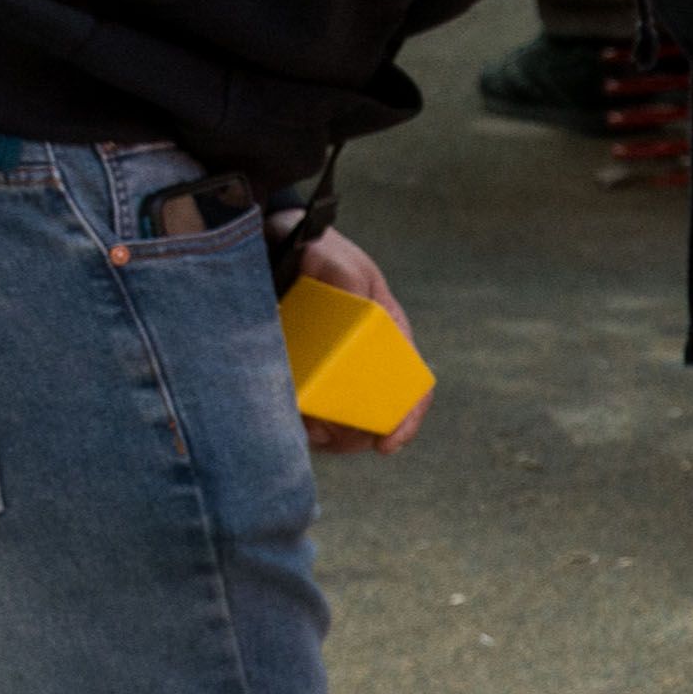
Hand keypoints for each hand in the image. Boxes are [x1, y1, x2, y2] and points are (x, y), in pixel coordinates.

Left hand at [292, 231, 429, 453]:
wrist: (278, 248)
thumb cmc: (318, 254)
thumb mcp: (335, 261)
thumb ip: (346, 277)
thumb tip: (361, 303)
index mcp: (390, 336)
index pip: (414, 386)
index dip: (407, 419)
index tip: (387, 444)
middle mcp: (368, 359)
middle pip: (377, 413)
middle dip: (357, 437)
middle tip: (329, 438)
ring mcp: (336, 371)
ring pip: (343, 420)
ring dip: (329, 436)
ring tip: (308, 429)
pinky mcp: (306, 376)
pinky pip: (312, 411)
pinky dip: (304, 426)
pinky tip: (291, 423)